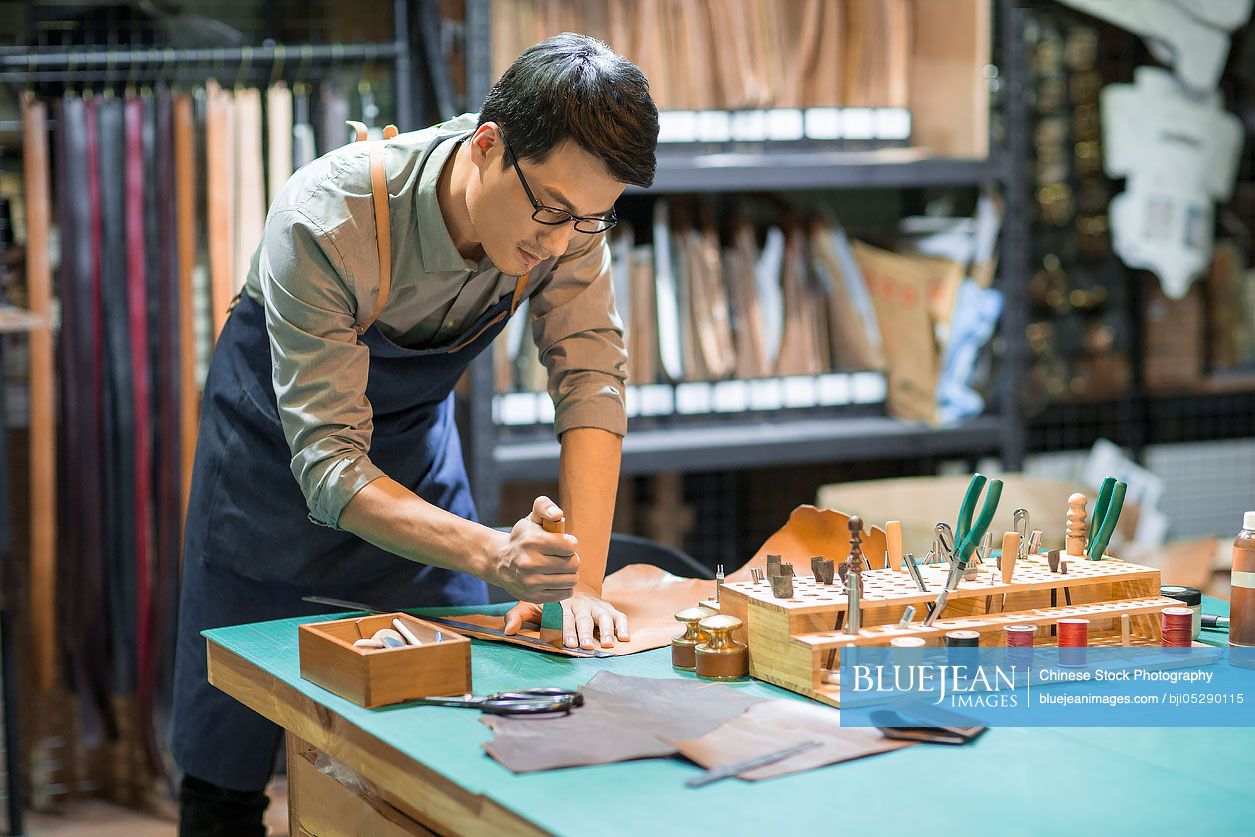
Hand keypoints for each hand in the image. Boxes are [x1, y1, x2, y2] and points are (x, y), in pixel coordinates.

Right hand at [486, 496, 579, 602]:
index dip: (570, 544)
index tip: (563, 543)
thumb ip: (545, 507)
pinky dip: (565, 586)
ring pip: (571, 580)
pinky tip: (555, 579)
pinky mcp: (533, 597)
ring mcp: (530, 582)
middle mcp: (529, 563)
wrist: (499, 561)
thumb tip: (558, 515)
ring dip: (570, 574)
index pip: (570, 546)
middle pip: (573, 564)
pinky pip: (565, 593)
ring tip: (560, 568)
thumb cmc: (523, 537)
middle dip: (572, 559)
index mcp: (532, 541)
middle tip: (562, 557)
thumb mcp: (532, 518)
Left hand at [503, 592, 629, 649]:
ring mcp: (595, 606)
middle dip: (585, 633)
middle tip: (587, 647)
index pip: (563, 618)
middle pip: (583, 619)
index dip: (566, 631)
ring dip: (606, 630)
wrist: (566, 579)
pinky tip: (625, 638)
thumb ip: (518, 616)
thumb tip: (508, 631)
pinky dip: (623, 625)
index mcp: (561, 604)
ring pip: (603, 617)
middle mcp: (579, 604)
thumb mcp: (530, 604)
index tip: (568, 644)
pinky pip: (618, 615)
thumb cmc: (548, 601)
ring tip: (608, 644)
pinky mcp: (607, 607)